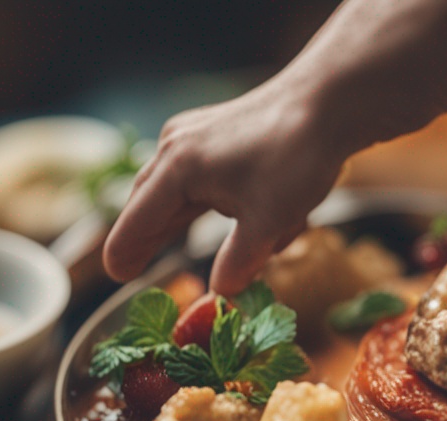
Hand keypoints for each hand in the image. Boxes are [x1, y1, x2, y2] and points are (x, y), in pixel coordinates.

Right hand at [102, 79, 349, 294]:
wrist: (329, 102)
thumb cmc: (295, 157)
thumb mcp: (268, 221)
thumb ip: (239, 261)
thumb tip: (220, 292)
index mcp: (178, 169)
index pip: (138, 221)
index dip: (126, 252)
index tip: (117, 275)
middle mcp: (177, 148)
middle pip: (150, 202)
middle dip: (145, 236)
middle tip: (132, 269)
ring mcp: (196, 136)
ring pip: (177, 190)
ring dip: (181, 221)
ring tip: (161, 249)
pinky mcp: (219, 134)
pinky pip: (202, 176)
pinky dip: (211, 203)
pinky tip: (236, 222)